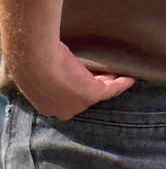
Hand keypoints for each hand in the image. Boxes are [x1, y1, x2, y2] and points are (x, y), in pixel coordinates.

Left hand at [8, 38, 133, 117]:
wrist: (34, 61)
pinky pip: (112, 89)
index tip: (88, 75)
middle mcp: (63, 110)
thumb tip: (49, 59)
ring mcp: (78, 104)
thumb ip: (46, 72)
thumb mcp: (37, 69)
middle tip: (106, 70)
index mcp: (48, 105)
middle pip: (86, 94)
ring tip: (120, 72)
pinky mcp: (91, 95)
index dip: (80, 84)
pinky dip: (123, 82)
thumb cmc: (31, 60)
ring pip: (100, 91)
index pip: (69, 96)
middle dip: (97, 82)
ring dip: (111, 81)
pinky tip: (131, 76)